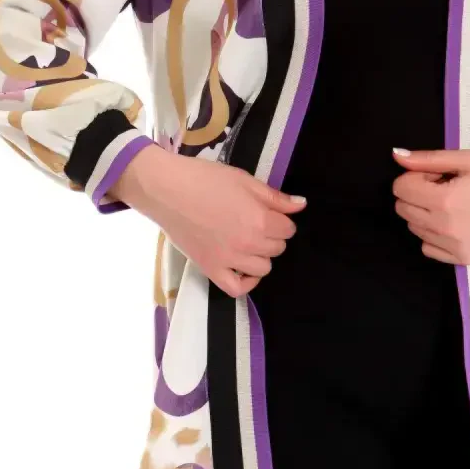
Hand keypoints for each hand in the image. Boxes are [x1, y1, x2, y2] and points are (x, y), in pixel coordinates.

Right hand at [109, 145, 307, 296]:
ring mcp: (229, 260)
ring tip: (249, 241)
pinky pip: (237, 288)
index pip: (288, 229)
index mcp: (260, 220)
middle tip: (256, 222)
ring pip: (263, 268)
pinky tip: (245, 268)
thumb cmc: (206, 179)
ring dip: (261, 255)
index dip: (282, 219)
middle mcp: (249, 244)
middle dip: (273, 235)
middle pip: (278, 248)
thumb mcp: (246, 181)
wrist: (168, 190)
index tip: (270, 213)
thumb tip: (301, 205)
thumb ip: (275, 197)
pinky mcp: (211, 269)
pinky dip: (246, 282)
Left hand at [391, 147, 469, 264]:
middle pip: (403, 209)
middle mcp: (444, 228)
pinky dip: (433, 235)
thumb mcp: (466, 159)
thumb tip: (396, 155)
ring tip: (452, 205)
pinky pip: (427, 248)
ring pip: (413, 228)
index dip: (415, 176)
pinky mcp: (462, 260)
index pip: (400, 188)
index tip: (436, 175)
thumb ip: (428, 159)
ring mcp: (453, 248)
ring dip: (424, 214)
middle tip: (444, 188)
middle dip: (417, 194)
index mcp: (444, 201)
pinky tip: (453, 223)